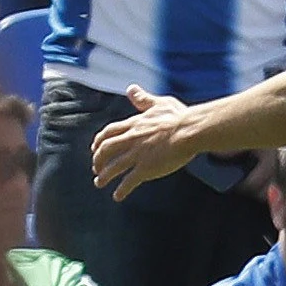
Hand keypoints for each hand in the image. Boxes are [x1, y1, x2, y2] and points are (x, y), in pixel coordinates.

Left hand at [90, 84, 201, 199]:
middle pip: (106, 150)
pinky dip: (121, 190)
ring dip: (104, 176)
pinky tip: (117, 196)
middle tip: (96, 167)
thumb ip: (143, 99)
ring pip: (113, 167)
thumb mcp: (159, 103)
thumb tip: (131, 89)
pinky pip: (129, 181)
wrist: (190, 131)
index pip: (109, 132)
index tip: (95, 148)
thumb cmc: (179, 117)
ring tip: (99, 183)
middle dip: (98, 160)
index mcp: (134, 124)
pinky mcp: (146, 169)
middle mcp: (131, 139)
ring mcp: (137, 155)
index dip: (99, 141)